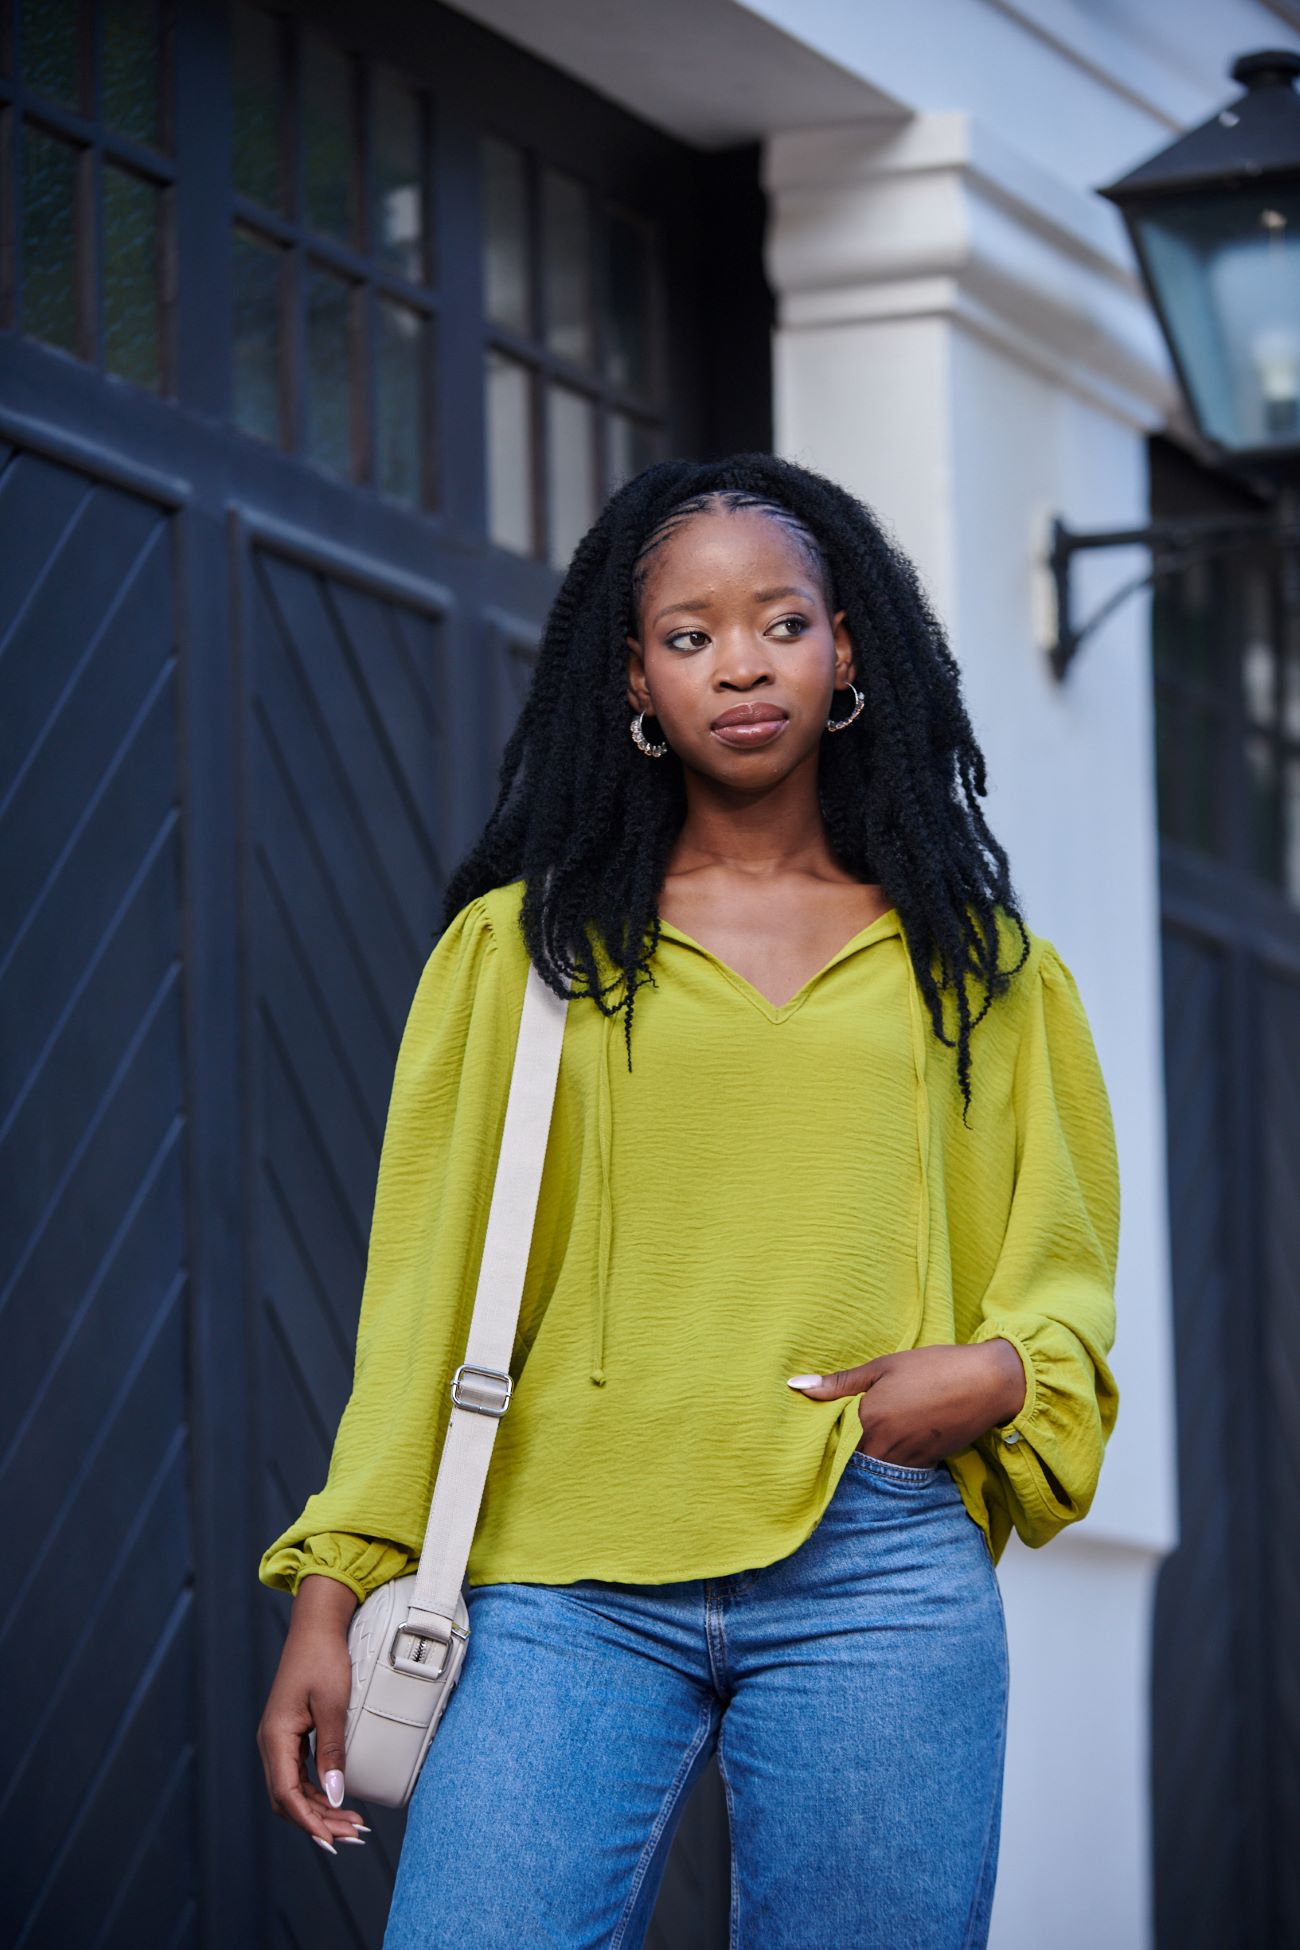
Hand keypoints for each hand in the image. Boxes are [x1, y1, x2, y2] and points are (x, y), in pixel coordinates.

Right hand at [256, 1574, 368, 1855]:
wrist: (316, 1627)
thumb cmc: (324, 1659)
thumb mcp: (333, 1704)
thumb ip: (333, 1750)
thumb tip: (335, 1795)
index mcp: (275, 1737)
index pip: (286, 1794)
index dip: (308, 1820)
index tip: (333, 1839)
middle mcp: (271, 1743)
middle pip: (287, 1798)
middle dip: (318, 1821)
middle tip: (353, 1834)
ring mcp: (279, 1740)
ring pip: (293, 1789)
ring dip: (319, 1809)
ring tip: (351, 1824)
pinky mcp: (290, 1735)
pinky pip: (298, 1774)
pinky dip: (317, 1791)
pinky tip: (338, 1800)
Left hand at [788, 1340, 1026, 1468]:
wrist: (987, 1383)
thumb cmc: (933, 1367)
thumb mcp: (884, 1366)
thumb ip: (840, 1382)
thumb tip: (796, 1386)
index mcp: (869, 1418)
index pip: (831, 1440)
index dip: (820, 1439)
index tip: (806, 1437)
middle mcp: (885, 1445)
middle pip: (849, 1460)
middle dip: (838, 1455)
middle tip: (825, 1447)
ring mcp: (907, 1458)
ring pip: (871, 1470)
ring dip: (861, 1463)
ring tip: (854, 1449)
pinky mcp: (926, 1464)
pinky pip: (895, 1473)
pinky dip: (886, 1465)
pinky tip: (884, 1451)